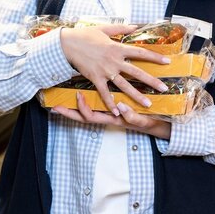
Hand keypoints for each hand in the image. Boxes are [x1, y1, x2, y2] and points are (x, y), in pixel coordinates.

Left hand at [53, 91, 170, 138]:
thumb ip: (132, 116)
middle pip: (84, 117)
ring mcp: (109, 113)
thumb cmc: (150, 122)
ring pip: (89, 109)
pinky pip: (98, 104)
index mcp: (111, 119)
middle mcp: (107, 117)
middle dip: (70, 113)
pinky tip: (81, 89)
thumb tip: (121, 109)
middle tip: (54, 108)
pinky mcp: (114, 105)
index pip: (92, 116)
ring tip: (62, 98)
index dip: (82, 108)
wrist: (159, 124)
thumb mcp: (142, 120)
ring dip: (75, 106)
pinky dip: (88, 99)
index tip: (77, 97)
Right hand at [60, 24, 169, 115]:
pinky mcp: (95, 78)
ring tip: (148, 104)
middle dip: (151, 81)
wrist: (68, 44)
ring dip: (136, 96)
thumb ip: (121, 28)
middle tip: (164, 89)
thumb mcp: (104, 28)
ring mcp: (105, 71)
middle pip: (137, 73)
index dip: (155, 57)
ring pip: (124, 86)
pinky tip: (118, 113)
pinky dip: (111, 104)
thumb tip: (135, 26)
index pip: (140, 53)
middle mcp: (114, 61)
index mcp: (117, 48)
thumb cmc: (85, 35)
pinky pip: (105, 93)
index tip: (167, 62)